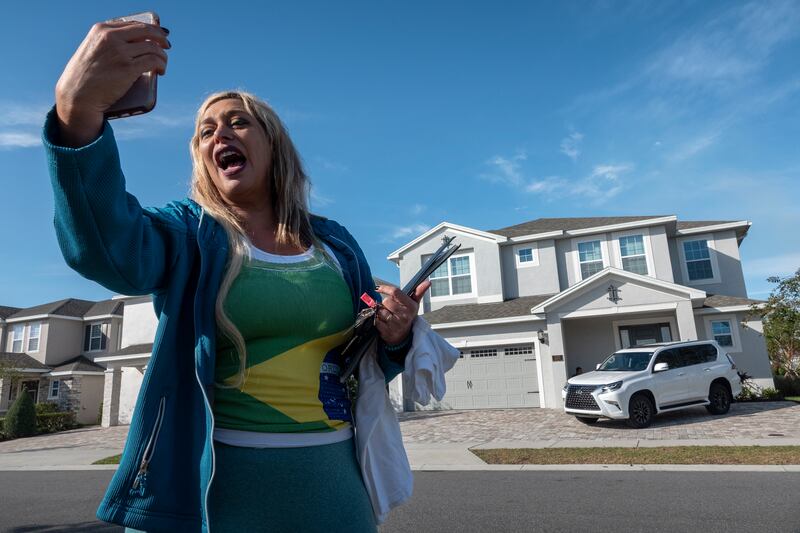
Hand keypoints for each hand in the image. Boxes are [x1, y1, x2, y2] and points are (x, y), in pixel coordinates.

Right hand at [55, 21, 169, 145]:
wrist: (77, 96)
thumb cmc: (83, 78)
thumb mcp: (91, 50)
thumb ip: (107, 44)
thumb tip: (133, 45)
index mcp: (101, 30)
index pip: (132, 24)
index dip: (149, 28)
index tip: (157, 35)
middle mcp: (111, 37)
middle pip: (146, 31)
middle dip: (160, 37)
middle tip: (166, 46)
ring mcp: (120, 53)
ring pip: (153, 48)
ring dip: (162, 56)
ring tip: (162, 64)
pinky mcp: (128, 68)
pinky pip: (153, 61)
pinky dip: (161, 65)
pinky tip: (161, 71)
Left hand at [374, 281, 430, 344]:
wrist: (403, 336)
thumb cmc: (407, 316)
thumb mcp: (414, 304)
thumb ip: (419, 292)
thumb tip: (428, 282)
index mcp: (411, 306)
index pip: (395, 292)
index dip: (385, 288)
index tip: (378, 288)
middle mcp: (404, 315)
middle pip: (386, 301)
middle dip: (385, 304)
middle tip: (390, 308)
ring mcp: (396, 324)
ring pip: (380, 310)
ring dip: (381, 312)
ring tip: (388, 316)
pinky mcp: (387, 331)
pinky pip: (376, 320)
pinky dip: (377, 320)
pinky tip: (384, 322)